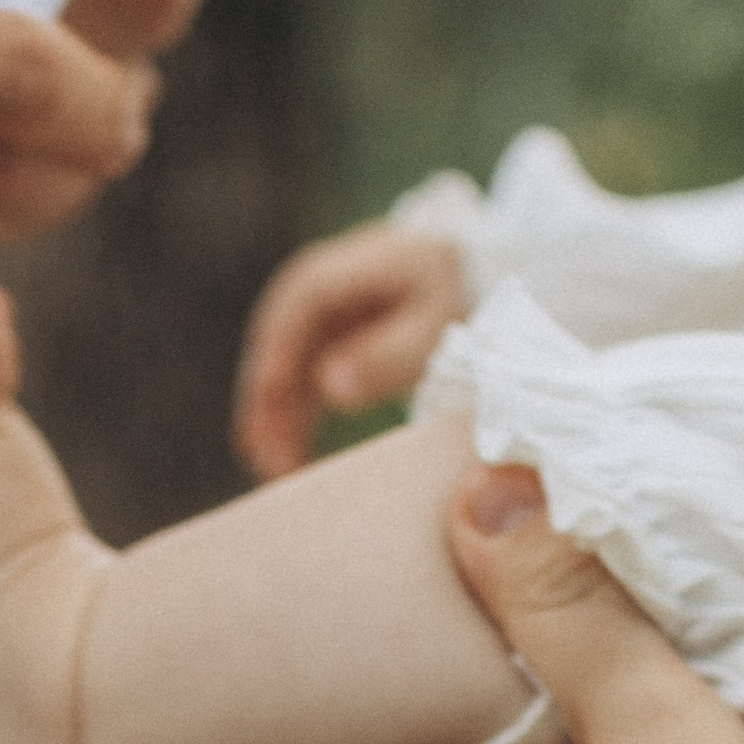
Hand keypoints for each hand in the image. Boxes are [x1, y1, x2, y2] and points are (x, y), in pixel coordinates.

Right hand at [233, 223, 469, 478]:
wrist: (475, 275)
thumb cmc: (460, 290)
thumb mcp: (435, 322)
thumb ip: (388, 354)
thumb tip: (328, 386)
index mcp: (339, 272)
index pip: (293, 309)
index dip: (276, 353)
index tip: (269, 405)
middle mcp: (317, 294)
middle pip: (277, 347)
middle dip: (267, 405)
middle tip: (271, 460)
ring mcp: (318, 323)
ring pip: (284, 374)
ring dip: (276, 421)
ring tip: (281, 472)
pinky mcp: (327, 348)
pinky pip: (300, 387)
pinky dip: (294, 422)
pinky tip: (294, 459)